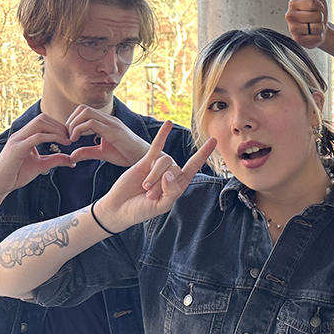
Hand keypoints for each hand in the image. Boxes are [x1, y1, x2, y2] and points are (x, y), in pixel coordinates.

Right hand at [0, 114, 73, 199]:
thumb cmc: (16, 174)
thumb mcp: (41, 165)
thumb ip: (55, 160)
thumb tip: (72, 160)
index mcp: (25, 136)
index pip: (43, 121)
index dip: (59, 126)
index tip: (70, 136)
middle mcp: (20, 135)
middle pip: (42, 118)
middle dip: (60, 125)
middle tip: (71, 137)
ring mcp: (17, 140)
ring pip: (39, 123)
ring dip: (57, 130)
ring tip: (68, 140)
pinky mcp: (16, 149)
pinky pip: (36, 137)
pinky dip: (52, 137)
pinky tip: (63, 144)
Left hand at [66, 105, 149, 166]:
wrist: (145, 158)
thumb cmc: (127, 154)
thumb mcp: (102, 153)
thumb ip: (87, 152)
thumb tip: (71, 156)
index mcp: (106, 122)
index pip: (84, 111)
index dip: (72, 121)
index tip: (69, 136)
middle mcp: (109, 119)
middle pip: (83, 108)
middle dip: (70, 121)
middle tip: (68, 136)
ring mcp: (112, 123)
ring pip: (86, 112)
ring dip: (73, 124)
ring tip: (71, 138)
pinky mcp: (114, 131)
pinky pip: (92, 123)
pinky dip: (79, 130)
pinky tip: (76, 140)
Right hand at [94, 122, 215, 232]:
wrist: (119, 208)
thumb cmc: (141, 210)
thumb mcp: (161, 206)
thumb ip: (171, 192)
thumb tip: (170, 174)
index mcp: (178, 185)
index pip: (193, 167)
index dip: (203, 154)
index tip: (214, 140)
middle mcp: (170, 174)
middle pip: (175, 168)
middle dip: (161, 183)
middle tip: (149, 195)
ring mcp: (158, 166)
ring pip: (164, 161)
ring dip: (154, 176)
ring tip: (144, 188)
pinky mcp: (145, 161)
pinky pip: (156, 146)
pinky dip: (163, 135)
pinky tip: (168, 123)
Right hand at [285, 0, 328, 48]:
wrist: (321, 29)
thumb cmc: (318, 11)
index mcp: (293, 3)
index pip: (314, 4)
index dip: (320, 7)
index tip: (317, 8)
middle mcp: (289, 15)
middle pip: (316, 15)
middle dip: (320, 18)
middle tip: (316, 19)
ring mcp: (292, 29)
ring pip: (316, 27)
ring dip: (319, 27)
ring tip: (314, 26)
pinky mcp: (298, 41)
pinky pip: (315, 37)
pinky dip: (318, 37)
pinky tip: (313, 35)